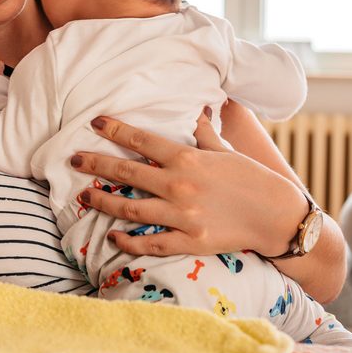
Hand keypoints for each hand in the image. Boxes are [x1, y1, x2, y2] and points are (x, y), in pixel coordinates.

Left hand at [71, 108, 304, 257]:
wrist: (278, 217)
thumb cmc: (252, 178)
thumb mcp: (225, 150)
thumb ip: (203, 133)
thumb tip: (196, 109)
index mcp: (187, 158)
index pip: (141, 140)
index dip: (115, 129)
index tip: (94, 122)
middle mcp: (179, 185)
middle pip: (126, 172)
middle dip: (95, 163)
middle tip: (73, 159)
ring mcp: (182, 215)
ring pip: (129, 208)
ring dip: (102, 201)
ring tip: (84, 196)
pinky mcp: (189, 241)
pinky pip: (150, 243)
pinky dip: (128, 240)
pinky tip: (112, 236)